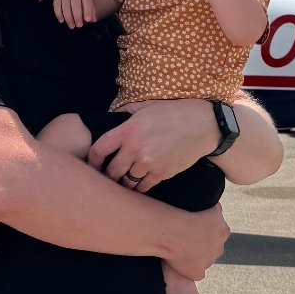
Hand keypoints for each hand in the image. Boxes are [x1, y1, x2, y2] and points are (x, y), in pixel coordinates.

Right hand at [53, 0, 95, 27]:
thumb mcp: (87, 0)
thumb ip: (91, 10)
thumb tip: (93, 20)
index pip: (87, 2)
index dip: (88, 11)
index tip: (88, 20)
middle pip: (75, 5)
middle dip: (77, 17)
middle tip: (79, 26)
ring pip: (66, 8)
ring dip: (68, 19)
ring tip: (72, 26)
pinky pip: (57, 7)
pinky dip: (59, 15)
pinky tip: (62, 21)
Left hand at [87, 98, 217, 191]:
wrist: (203, 125)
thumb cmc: (173, 113)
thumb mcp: (146, 106)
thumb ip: (125, 112)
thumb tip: (112, 115)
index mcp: (128, 130)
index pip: (99, 150)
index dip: (92, 161)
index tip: (93, 165)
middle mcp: (135, 148)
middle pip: (111, 171)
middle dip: (107, 175)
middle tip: (107, 177)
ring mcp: (149, 162)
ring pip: (127, 181)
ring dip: (123, 182)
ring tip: (123, 181)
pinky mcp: (162, 173)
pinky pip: (143, 186)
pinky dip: (139, 187)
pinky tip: (139, 183)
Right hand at [162, 205, 229, 282]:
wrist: (173, 230)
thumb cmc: (186, 213)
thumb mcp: (207, 204)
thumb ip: (214, 209)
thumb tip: (216, 206)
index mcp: (223, 230)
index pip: (218, 231)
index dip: (205, 229)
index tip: (193, 226)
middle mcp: (219, 248)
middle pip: (213, 247)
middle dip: (203, 243)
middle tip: (186, 236)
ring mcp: (209, 261)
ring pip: (204, 259)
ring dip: (196, 255)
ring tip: (180, 247)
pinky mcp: (197, 272)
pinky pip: (196, 272)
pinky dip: (189, 269)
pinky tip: (180, 261)